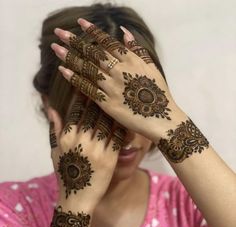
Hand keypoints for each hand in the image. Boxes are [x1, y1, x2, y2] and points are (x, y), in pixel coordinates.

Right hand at [48, 93, 125, 211]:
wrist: (77, 199)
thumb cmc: (65, 174)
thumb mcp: (55, 151)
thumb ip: (55, 128)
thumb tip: (51, 107)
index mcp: (66, 138)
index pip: (76, 110)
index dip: (83, 95)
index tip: (90, 85)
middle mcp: (80, 141)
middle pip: (93, 113)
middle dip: (100, 99)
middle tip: (109, 88)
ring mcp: (96, 150)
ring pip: (107, 122)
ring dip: (113, 110)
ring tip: (119, 100)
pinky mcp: (110, 158)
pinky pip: (117, 136)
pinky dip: (121, 126)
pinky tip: (126, 118)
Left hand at [51, 18, 181, 143]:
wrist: (162, 119)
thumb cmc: (160, 94)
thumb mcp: (152, 67)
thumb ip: (137, 50)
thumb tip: (124, 32)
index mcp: (131, 61)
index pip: (108, 42)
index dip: (94, 31)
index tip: (81, 22)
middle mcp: (119, 71)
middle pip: (93, 53)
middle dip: (75, 41)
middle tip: (59, 33)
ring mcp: (112, 87)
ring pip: (87, 69)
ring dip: (70, 57)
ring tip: (56, 48)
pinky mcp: (107, 103)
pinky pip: (88, 88)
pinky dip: (75, 79)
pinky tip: (63, 70)